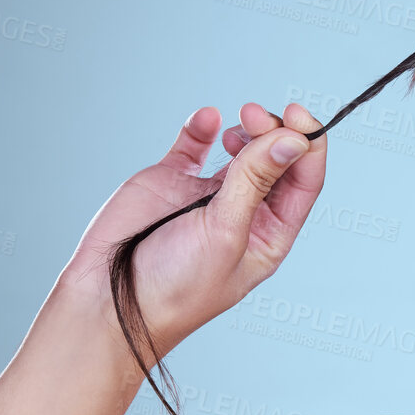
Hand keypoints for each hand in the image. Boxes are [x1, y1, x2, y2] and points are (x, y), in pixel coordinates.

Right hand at [59, 101, 327, 354]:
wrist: (108, 299)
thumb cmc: (175, 286)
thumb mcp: (225, 233)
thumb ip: (255, 182)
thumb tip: (293, 141)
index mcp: (270, 233)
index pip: (303, 182)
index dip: (307, 146)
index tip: (299, 117)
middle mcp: (244, 212)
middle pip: (276, 160)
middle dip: (274, 131)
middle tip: (257, 115)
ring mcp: (208, 195)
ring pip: (241, 149)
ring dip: (246, 130)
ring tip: (238, 125)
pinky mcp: (172, 180)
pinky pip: (195, 145)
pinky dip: (203, 128)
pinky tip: (208, 119)